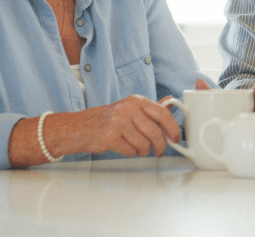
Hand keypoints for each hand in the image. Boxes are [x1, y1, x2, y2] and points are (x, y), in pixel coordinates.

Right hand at [63, 94, 181, 157]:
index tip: (175, 137)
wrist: (79, 127)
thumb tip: (170, 102)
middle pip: (154, 131)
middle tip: (160, 150)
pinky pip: (130, 150)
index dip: (172, 127)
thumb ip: (151, 107)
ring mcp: (118, 123)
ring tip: (140, 149)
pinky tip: (127, 149)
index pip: (162, 113)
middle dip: (160, 145)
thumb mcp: (130, 107)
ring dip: (144, 150)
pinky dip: (131, 153)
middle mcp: (128, 109)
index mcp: (136, 101)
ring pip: (143, 143)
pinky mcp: (109, 137)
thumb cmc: (107, 118)